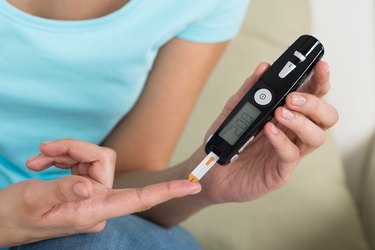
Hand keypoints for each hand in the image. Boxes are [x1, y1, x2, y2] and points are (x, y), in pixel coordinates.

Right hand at [0, 139, 200, 246]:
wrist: (0, 221)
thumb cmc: (13, 217)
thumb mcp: (33, 202)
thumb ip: (62, 192)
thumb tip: (89, 184)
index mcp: (92, 211)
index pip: (138, 199)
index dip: (167, 191)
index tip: (192, 184)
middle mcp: (98, 202)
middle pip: (103, 160)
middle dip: (74, 149)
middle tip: (43, 151)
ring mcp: (91, 194)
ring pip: (91, 157)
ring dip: (64, 152)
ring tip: (37, 159)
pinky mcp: (82, 186)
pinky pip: (81, 161)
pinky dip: (61, 157)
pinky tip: (41, 162)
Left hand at [192, 61, 337, 202]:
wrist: (213, 170)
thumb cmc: (228, 140)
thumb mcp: (234, 110)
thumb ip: (249, 90)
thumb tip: (264, 68)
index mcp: (287, 114)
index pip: (313, 95)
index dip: (321, 81)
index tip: (320, 66)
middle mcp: (293, 132)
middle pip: (325, 117)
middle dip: (314, 104)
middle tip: (292, 98)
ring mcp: (290, 152)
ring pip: (316, 137)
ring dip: (301, 122)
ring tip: (280, 113)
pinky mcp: (280, 170)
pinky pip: (291, 155)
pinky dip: (281, 140)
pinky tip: (269, 131)